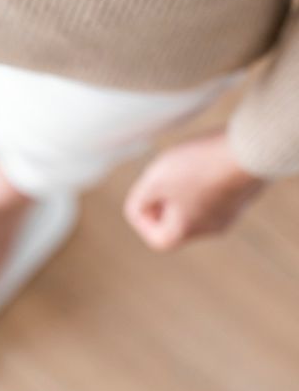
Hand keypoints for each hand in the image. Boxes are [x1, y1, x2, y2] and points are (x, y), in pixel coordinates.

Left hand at [124, 130, 264, 250]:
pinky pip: (213, 193)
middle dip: (162, 201)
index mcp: (188, 230)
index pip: (157, 239)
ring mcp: (230, 212)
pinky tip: (202, 159)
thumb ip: (140, 200)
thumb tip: (140, 208)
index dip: (143, 219)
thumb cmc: (198, 167)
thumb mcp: (154, 181)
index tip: (144, 195)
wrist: (249, 150)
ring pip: (194, 206)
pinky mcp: (241, 195)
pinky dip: (201, 179)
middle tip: (161, 176)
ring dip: (181, 188)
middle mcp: (211, 228)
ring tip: (182, 165)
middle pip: (176, 223)